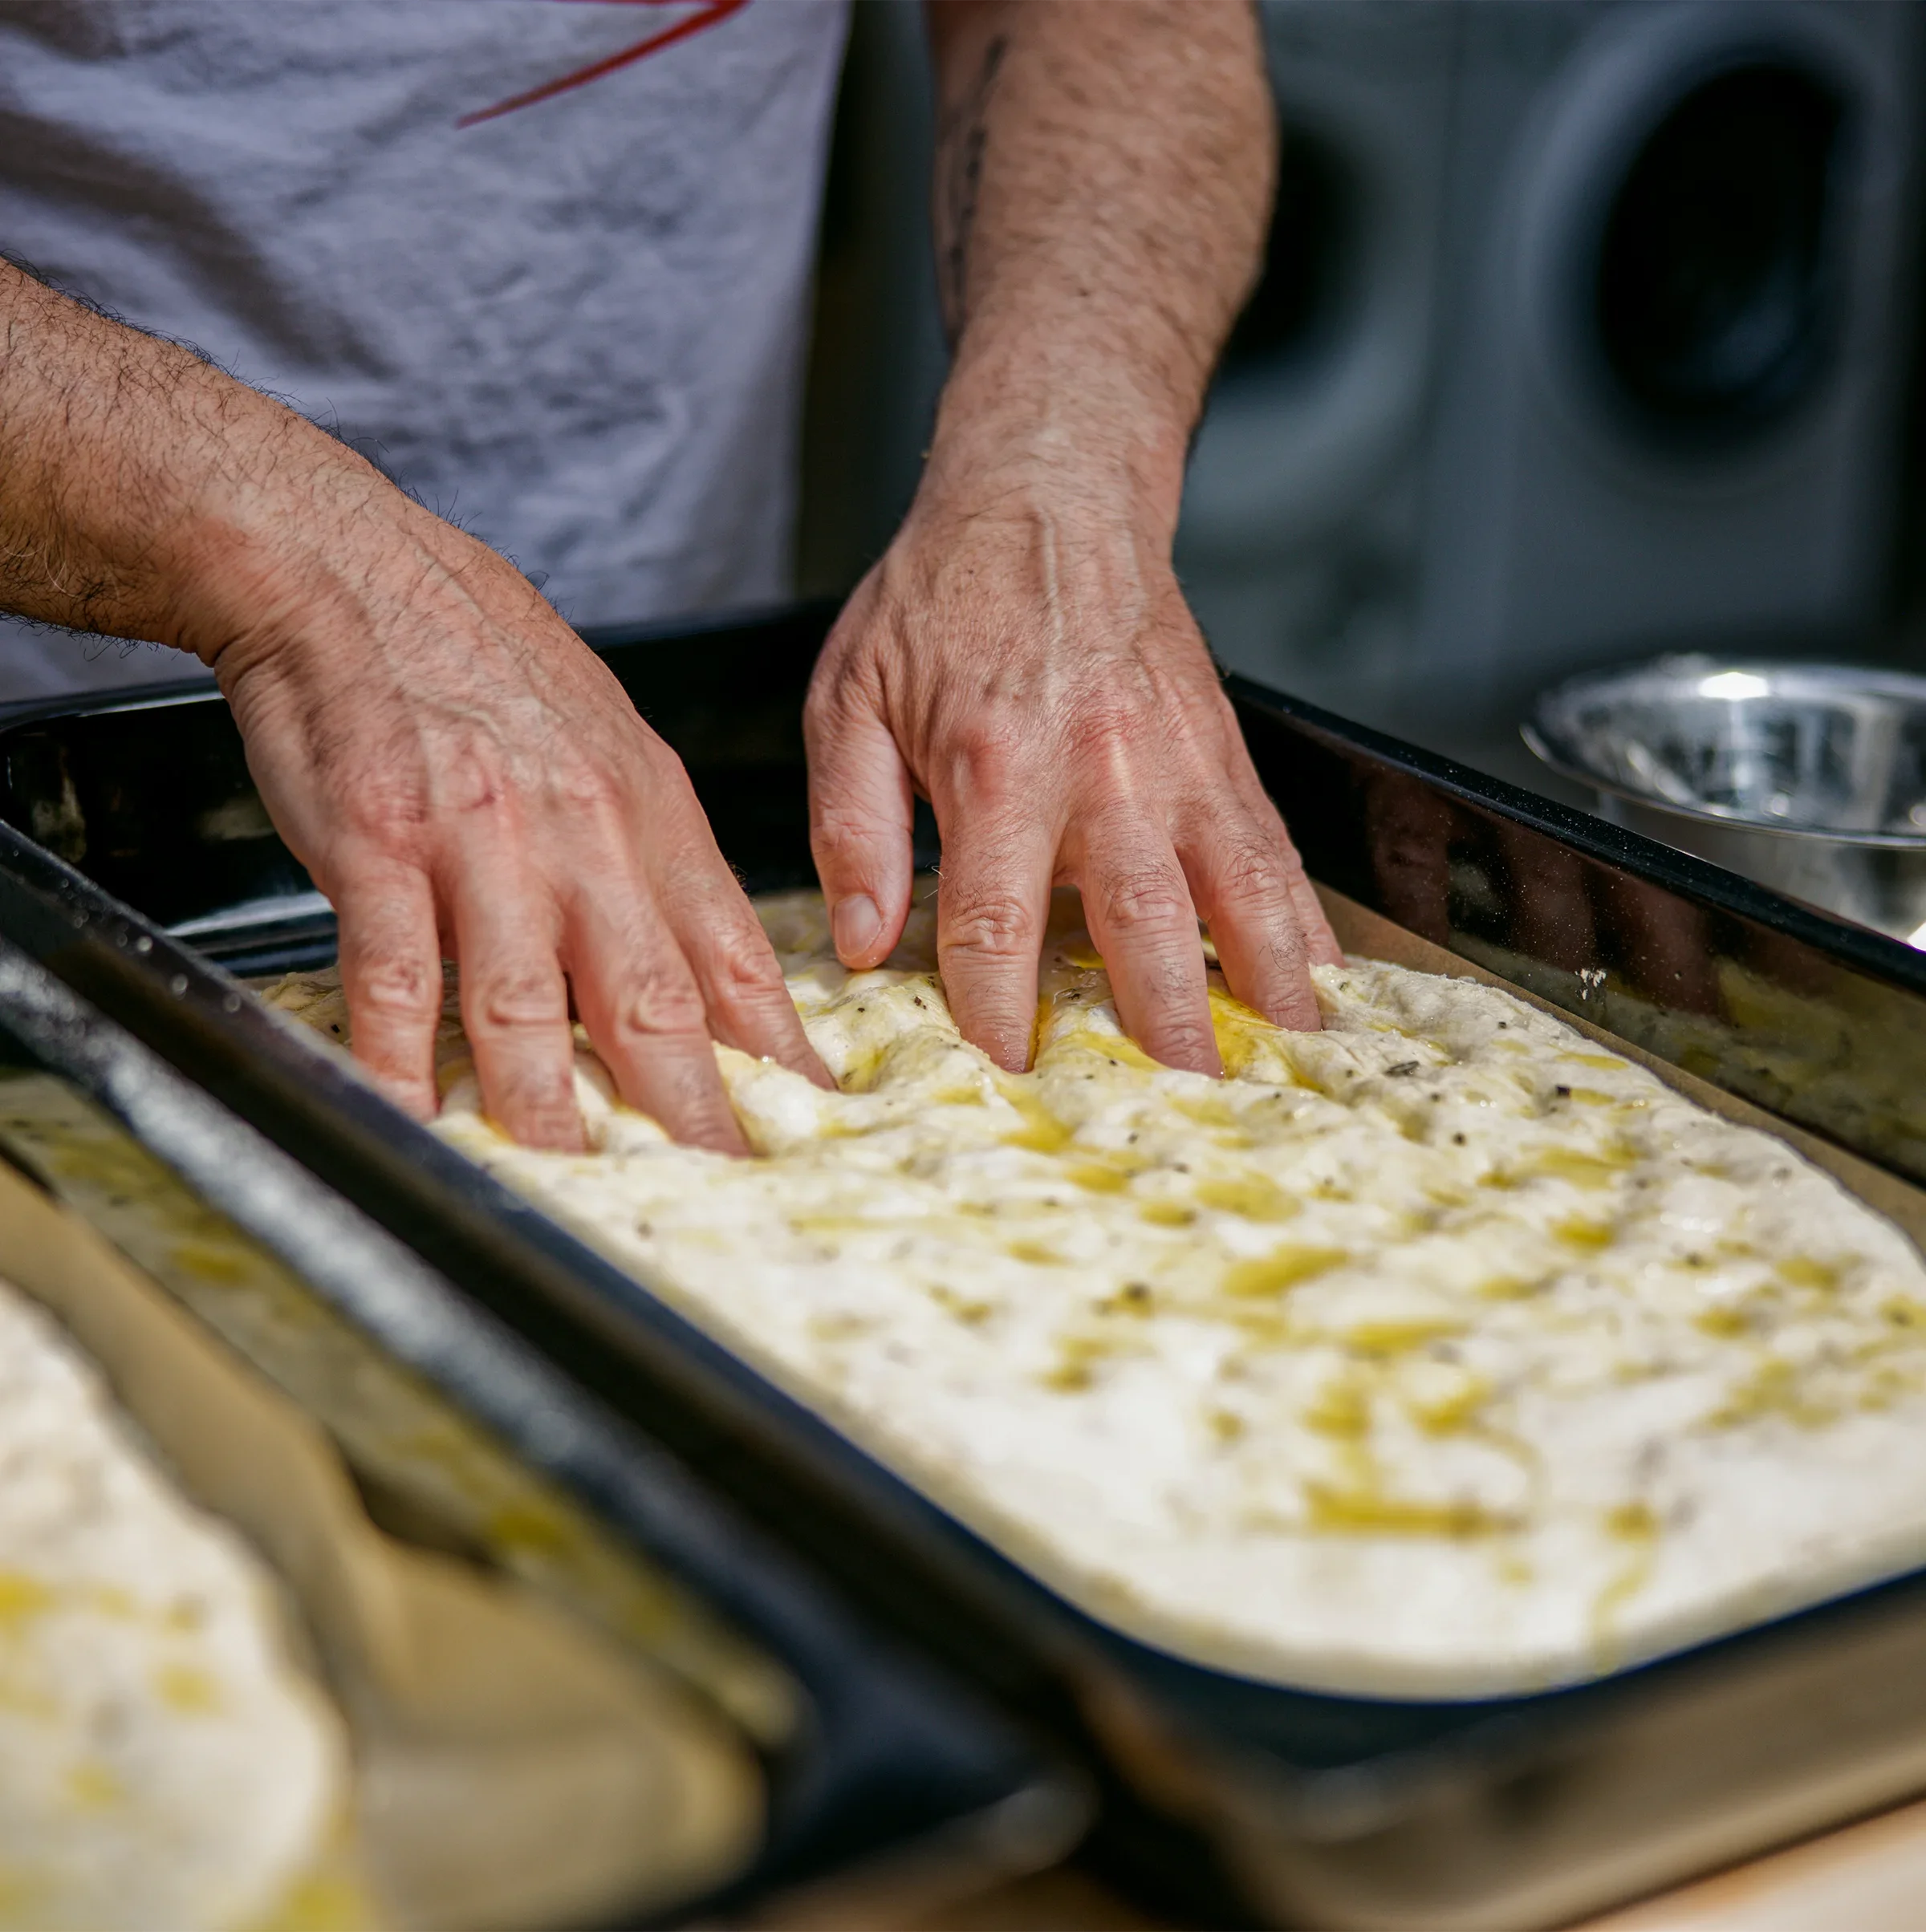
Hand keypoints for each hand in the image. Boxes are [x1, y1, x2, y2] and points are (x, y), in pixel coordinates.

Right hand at [212, 482, 828, 1151]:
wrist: (352, 571)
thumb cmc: (481, 658)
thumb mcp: (613, 746)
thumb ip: (658, 858)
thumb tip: (710, 964)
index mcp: (650, 814)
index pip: (734, 959)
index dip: (777, 1053)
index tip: (811, 1121)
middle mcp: (582, 836)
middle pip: (652, 1003)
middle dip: (693, 1116)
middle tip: (727, 1192)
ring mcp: (480, 843)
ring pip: (527, 1010)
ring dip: (553, 1116)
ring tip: (580, 1190)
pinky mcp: (379, 845)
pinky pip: (396, 975)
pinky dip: (404, 1058)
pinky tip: (418, 1118)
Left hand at [804, 482, 1341, 1074]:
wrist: (1050, 492)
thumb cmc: (942, 597)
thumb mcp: (853, 698)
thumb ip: (855, 825)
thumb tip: (866, 942)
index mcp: (997, 760)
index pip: (997, 922)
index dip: (999, 1016)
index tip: (1002, 1081)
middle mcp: (1102, 765)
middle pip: (1144, 923)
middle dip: (1164, 1028)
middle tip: (1180, 1114)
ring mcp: (1178, 758)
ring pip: (1238, 889)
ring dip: (1265, 986)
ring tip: (1286, 1066)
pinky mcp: (1222, 750)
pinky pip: (1273, 848)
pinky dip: (1301, 922)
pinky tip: (1320, 982)